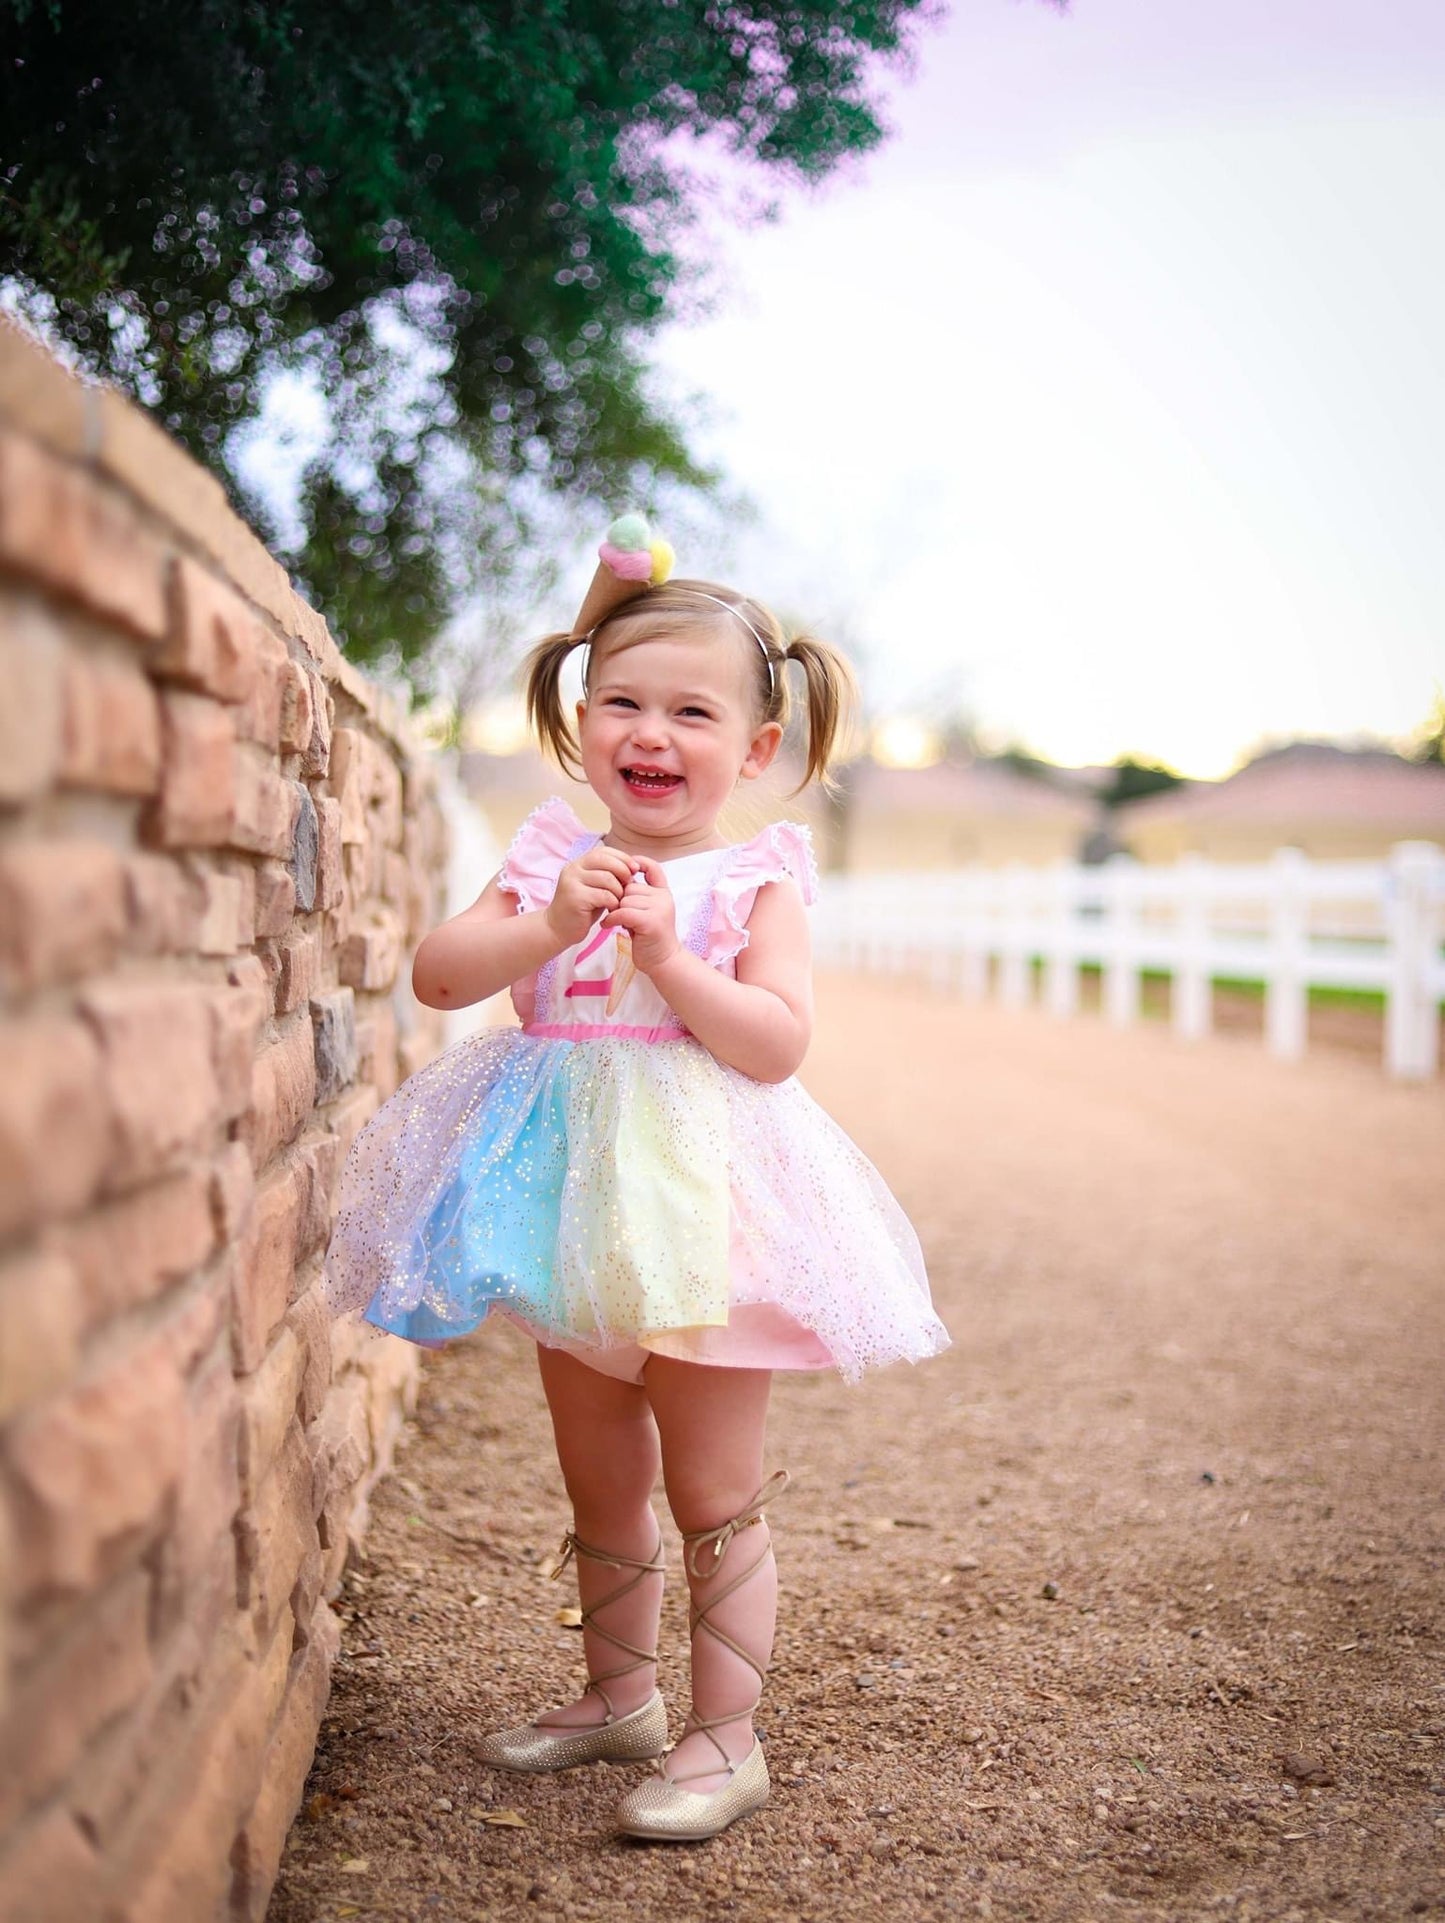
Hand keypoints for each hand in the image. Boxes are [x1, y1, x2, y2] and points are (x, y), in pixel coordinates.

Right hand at [543, 844, 634, 949]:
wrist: (559, 929)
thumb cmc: (583, 909)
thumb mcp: (596, 888)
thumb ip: (609, 876)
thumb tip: (633, 868)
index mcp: (579, 864)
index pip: (604, 851)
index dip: (622, 858)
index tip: (635, 869)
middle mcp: (573, 869)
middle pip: (606, 860)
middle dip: (623, 871)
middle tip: (630, 885)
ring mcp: (572, 882)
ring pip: (607, 878)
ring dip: (619, 891)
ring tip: (619, 901)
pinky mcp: (575, 897)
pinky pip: (604, 895)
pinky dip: (613, 903)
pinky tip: (612, 910)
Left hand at [603, 856, 679, 972]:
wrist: (662, 961)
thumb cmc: (649, 937)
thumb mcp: (646, 912)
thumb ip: (638, 896)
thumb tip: (617, 882)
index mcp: (663, 893)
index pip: (653, 867)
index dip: (639, 863)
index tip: (626, 871)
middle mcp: (663, 898)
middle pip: (630, 886)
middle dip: (620, 899)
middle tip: (618, 913)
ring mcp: (659, 909)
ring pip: (625, 899)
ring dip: (615, 911)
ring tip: (616, 921)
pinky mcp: (650, 921)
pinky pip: (623, 912)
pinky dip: (612, 918)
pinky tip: (608, 925)